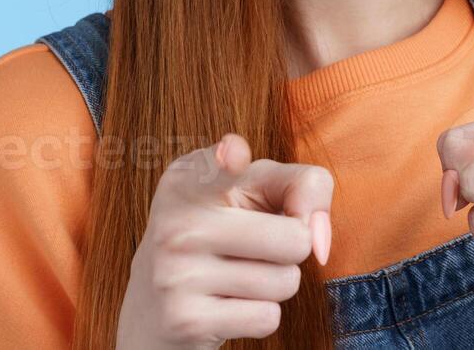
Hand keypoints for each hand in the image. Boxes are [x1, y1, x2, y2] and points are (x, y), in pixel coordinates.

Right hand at [117, 133, 333, 347]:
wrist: (153, 310)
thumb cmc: (221, 236)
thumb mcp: (254, 192)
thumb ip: (301, 185)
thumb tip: (320, 240)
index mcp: (187, 182)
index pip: (213, 167)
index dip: (228, 160)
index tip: (233, 153)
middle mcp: (176, 224)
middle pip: (295, 238)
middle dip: (291, 251)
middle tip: (251, 251)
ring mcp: (175, 274)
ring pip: (285, 281)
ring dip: (274, 285)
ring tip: (234, 278)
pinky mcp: (186, 321)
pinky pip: (267, 317)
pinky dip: (259, 316)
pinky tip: (225, 307)